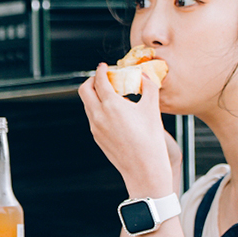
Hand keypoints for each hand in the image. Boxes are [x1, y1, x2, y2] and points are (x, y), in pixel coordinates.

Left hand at [78, 64, 174, 197]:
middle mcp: (98, 115)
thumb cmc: (151, 140)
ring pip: (87, 104)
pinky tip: (111, 111)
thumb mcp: (152, 110)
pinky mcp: (96, 137)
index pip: (99, 81)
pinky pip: (92, 117)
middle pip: (84, 90)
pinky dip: (97, 108)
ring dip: (94, 95)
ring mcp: (95, 127)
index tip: (104, 66)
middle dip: (91, 81)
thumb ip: (149, 88)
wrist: (144, 170)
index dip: (101, 71)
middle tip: (102, 78)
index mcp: (111, 105)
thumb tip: (145, 75)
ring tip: (109, 94)